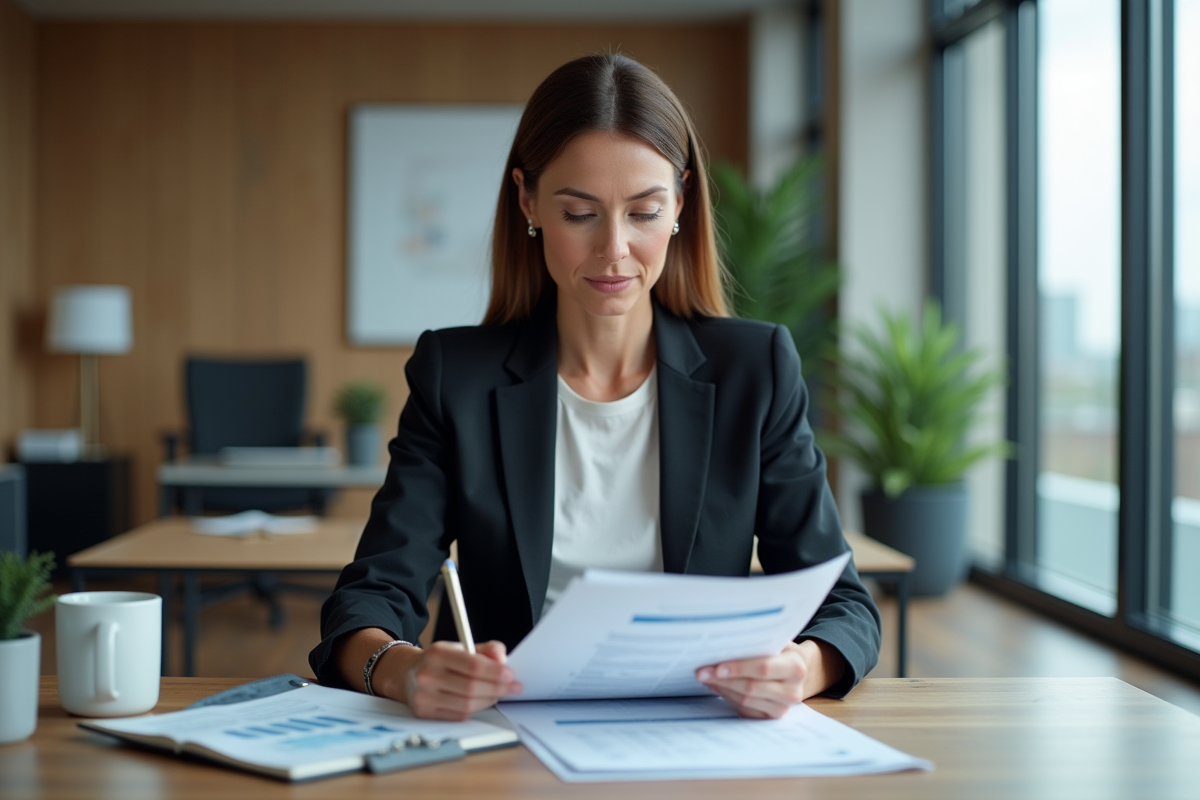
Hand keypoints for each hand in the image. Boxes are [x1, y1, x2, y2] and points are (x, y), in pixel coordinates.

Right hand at [373, 640, 523, 720]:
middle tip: (513, 687)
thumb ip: (487, 650)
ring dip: (489, 700)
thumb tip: (503, 661)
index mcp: (437, 653)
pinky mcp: (423, 713)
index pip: (473, 665)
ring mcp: (423, 696)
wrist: (407, 673)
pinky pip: (458, 715)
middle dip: (498, 688)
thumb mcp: (461, 647)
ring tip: (497, 693)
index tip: (510, 674)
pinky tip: (480, 701)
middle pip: (472, 687)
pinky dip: (475, 709)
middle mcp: (427, 675)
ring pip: (467, 705)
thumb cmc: (441, 661)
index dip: (496, 672)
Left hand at [695, 640, 844, 718]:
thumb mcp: (776, 642)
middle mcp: (792, 691)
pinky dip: (728, 697)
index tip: (717, 667)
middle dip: (723, 679)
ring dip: (722, 688)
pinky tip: (718, 686)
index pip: (763, 668)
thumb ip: (757, 642)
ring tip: (706, 677)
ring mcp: (783, 708)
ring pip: (745, 700)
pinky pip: (745, 709)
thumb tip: (723, 641)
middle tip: (701, 672)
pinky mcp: (771, 717)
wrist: (795, 672)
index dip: (738, 668)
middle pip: (751, 687)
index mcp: (795, 667)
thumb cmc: (780, 652)